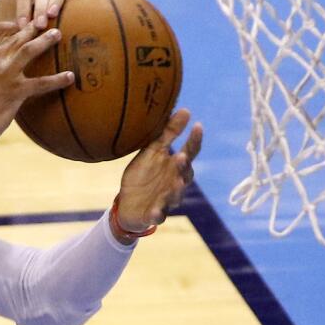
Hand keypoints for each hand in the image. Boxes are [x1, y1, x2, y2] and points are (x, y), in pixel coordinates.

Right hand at [0, 21, 72, 146]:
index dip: (7, 25)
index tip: (18, 24)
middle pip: (15, 38)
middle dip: (32, 28)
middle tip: (45, 24)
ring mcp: (4, 75)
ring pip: (29, 50)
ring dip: (45, 40)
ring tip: (57, 34)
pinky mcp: (15, 92)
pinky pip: (41, 83)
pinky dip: (58, 79)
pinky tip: (70, 77)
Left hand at [115, 109, 203, 232]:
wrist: (127, 204)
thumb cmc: (144, 176)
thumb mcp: (153, 152)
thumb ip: (169, 133)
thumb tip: (185, 109)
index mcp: (175, 166)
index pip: (189, 151)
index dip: (194, 140)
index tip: (198, 126)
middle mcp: (176, 183)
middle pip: (185, 175)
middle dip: (184, 167)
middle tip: (182, 156)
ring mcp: (167, 200)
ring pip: (175, 196)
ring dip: (176, 190)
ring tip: (176, 183)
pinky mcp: (155, 214)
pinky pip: (159, 216)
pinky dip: (158, 214)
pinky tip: (156, 212)